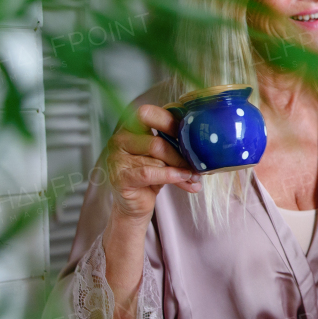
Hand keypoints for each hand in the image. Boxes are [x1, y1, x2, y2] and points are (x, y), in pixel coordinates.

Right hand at [106, 104, 201, 223]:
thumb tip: (200, 142)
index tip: (188, 133)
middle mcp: (119, 139)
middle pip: (155, 141)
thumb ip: (172, 143)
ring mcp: (117, 158)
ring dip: (180, 168)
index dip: (169, 121)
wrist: (133, 204)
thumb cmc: (149, 175)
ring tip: (194, 176)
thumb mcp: (161, 155)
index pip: (147, 114)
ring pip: (156, 159)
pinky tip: (184, 179)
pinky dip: (171, 175)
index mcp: (129, 127)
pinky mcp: (120, 177)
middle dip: (179, 153)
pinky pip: (149, 172)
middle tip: (195, 162)